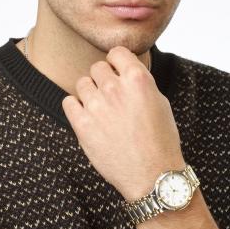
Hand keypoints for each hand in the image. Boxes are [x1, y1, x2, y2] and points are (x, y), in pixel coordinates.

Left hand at [61, 46, 184, 200]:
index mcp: (138, 79)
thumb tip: (124, 71)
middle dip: (104, 79)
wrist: (152, 176)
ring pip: (82, 83)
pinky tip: (88, 118)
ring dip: (90, 93)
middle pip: (97, 68)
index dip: (117, 62)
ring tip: (101, 110)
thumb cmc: (161, 141)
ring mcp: (96, 106)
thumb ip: (139, 82)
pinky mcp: (82, 124)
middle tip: (112, 97)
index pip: (116, 52)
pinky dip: (76, 107)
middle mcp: (115, 88)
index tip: (118, 73)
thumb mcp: (160, 102)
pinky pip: (68, 102)